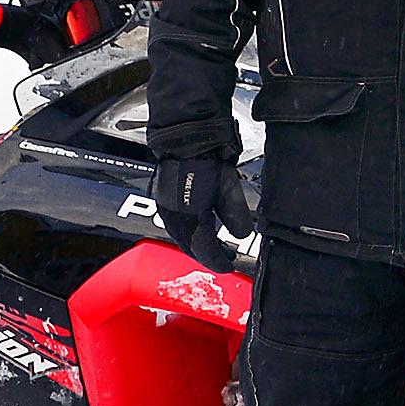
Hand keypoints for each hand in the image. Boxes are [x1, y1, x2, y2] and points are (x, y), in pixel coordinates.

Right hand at [150, 155, 255, 271]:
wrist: (185, 139)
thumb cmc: (206, 161)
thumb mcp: (229, 189)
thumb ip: (236, 216)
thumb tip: (241, 236)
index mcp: (189, 218)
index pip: (204, 250)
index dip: (218, 261)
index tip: (230, 266)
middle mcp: (173, 217)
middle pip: (190, 247)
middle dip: (208, 255)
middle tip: (226, 258)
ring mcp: (165, 208)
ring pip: (181, 237)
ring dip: (197, 245)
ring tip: (216, 246)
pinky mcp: (162, 200)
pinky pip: (174, 226)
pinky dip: (188, 233)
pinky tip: (199, 229)